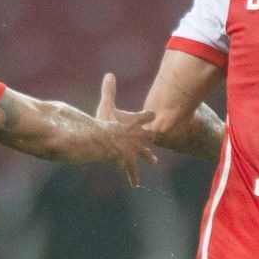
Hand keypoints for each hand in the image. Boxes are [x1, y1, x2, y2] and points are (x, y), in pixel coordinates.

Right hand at [93, 72, 159, 186]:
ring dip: (147, 156)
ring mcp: (135, 150)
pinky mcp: (129, 162)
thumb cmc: (104, 122)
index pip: (145, 117)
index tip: (153, 114)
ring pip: (143, 154)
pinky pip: (131, 171)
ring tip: (154, 160)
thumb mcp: (106, 105)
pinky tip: (135, 185)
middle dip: (150, 136)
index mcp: (134, 122)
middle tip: (155, 136)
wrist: (105, 141)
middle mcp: (138, 136)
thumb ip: (109, 91)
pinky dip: (133, 177)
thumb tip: (110, 74)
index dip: (147, 115)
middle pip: (147, 135)